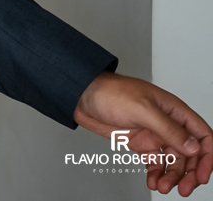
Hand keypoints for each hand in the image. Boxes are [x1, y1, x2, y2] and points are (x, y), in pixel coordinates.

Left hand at [74, 71, 212, 195]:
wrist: (81, 95)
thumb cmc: (109, 92)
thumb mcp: (142, 110)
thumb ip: (169, 129)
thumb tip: (193, 147)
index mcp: (174, 110)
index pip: (203, 135)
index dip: (207, 156)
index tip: (203, 175)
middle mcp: (167, 123)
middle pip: (191, 153)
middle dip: (190, 172)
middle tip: (185, 189)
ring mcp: (154, 134)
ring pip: (173, 161)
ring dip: (172, 176)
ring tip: (163, 187)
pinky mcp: (139, 142)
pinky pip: (155, 162)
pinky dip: (156, 173)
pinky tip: (153, 182)